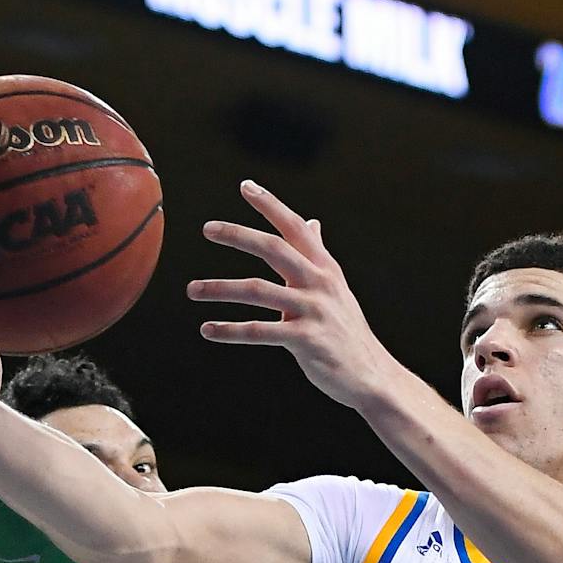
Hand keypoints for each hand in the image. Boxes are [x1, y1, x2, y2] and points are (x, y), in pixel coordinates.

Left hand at [190, 183, 400, 410]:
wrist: (371, 375)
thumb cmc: (345, 331)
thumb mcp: (335, 288)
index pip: (295, 228)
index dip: (271, 205)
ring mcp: (313, 311)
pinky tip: (207, 329)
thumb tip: (312, 223)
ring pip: (258, 291)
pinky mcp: (306, 340)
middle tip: (208, 228)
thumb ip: (318, 255)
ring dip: (220, 289)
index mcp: (325, 268)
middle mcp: (320, 283)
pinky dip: (230, 330)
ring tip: (192, 290)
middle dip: (239, 235)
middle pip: (275, 248)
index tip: (246, 186)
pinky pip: (260, 331)